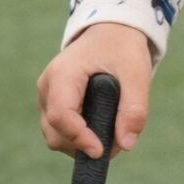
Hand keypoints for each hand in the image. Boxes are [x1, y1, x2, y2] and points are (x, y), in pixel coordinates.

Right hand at [37, 22, 153, 158]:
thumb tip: (126, 145)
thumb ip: (134, 109)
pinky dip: (79, 136)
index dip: (79, 137)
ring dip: (81, 143)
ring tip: (112, 132)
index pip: (61, 115)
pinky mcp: (51, 104)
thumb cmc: (122, 48)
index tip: (101, 151)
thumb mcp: (136, 74)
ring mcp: (46, 97)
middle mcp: (47, 87)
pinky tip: (101, 127)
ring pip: (55, 136)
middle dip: (82, 145)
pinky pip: (60, 130)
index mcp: (63, 74)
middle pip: (54, 132)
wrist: (111, 32)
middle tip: (116, 143)